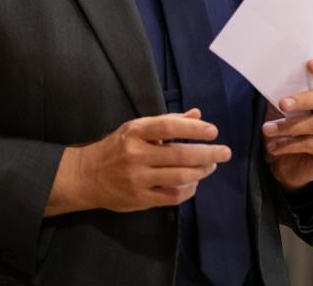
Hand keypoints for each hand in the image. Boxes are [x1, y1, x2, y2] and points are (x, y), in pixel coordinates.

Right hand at [45, 109, 230, 215]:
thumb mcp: (137, 128)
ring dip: (201, 171)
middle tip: (225, 152)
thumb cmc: (117, 148)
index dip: (194, 129)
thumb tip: (198, 114)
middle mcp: (136, 155)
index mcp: (135, 132)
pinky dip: (189, 189)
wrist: (87, 176)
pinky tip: (195, 182)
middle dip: (207, 153)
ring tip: (211, 165)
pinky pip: (172, 196)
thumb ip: (168, 122)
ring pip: (179, 177)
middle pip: (179, 155)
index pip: (169, 127)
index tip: (213, 131)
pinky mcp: (140, 199)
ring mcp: (138, 179)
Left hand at [261, 57, 312, 190]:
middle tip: (281, 104)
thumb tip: (266, 78)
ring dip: (288, 126)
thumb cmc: (283, 130)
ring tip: (267, 130)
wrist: (285, 165)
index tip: (309, 64)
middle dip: (301, 100)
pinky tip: (274, 147)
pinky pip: (312, 144)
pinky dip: (289, 145)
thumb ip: (280, 95)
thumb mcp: (279, 110)